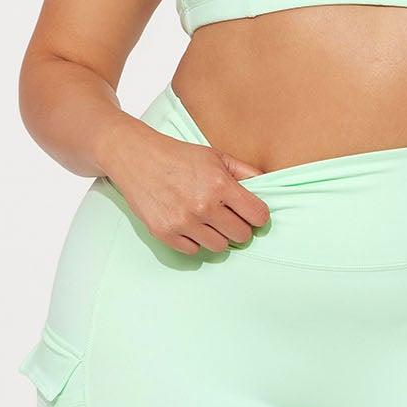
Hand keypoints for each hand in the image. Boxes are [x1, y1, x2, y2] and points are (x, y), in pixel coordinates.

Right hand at [104, 116, 270, 255]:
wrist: (135, 157)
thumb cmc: (178, 156)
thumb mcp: (216, 156)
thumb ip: (245, 172)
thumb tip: (270, 186)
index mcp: (220, 184)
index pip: (258, 216)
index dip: (257, 215)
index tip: (250, 212)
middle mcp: (203, 206)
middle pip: (242, 236)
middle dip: (239, 226)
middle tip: (228, 216)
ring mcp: (183, 222)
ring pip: (220, 247)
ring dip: (217, 235)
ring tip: (207, 220)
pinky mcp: (165, 233)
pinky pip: (194, 251)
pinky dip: (194, 241)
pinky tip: (188, 224)